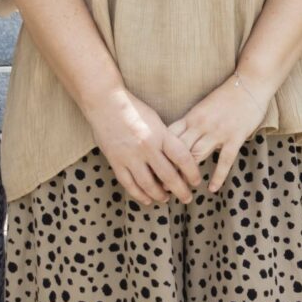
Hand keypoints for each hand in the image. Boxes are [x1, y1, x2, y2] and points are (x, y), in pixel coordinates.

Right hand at [92, 89, 203, 206]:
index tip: (196, 182)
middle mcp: (147, 147)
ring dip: (159, 195)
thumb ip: (166, 139)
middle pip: (168, 176)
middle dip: (180, 190)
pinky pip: (129, 184)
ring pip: (148, 184)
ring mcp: (130, 156)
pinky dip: (139, 194)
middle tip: (187, 198)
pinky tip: (146, 199)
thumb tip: (178, 159)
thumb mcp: (156, 120)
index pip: (183, 158)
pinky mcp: (116, 161)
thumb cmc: (133, 109)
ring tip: (166, 199)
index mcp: (160, 134)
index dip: (192, 173)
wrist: (105, 102)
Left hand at [169, 73, 273, 193]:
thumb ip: (192, 124)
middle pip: (179, 150)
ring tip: (183, 190)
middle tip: (163, 186)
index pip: (169, 138)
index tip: (154, 169)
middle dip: (170, 168)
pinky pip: (225, 161)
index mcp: (191, 117)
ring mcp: (218, 132)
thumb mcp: (203, 108)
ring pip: (197, 155)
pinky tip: (213, 188)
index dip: (160, 154)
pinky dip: (218, 176)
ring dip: (189, 174)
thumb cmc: (226, 96)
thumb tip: (179, 141)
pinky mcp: (235, 137)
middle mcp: (201, 125)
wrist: (250, 83)